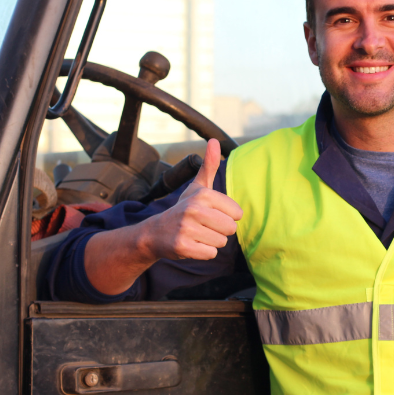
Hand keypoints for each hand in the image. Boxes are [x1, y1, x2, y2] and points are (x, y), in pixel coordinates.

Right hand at [140, 138, 242, 261]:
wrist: (156, 232)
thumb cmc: (184, 208)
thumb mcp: (197, 186)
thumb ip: (209, 165)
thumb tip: (214, 140)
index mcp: (203, 194)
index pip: (237, 213)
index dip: (227, 216)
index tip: (211, 214)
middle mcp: (194, 209)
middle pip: (231, 228)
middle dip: (220, 230)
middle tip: (204, 226)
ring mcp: (187, 229)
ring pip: (221, 242)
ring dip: (212, 241)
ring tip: (197, 234)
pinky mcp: (183, 247)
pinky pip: (210, 254)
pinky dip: (203, 252)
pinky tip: (192, 244)